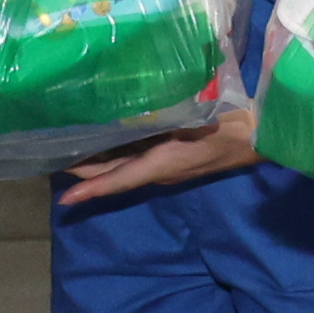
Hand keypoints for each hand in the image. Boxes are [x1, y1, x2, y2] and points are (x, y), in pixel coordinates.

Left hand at [58, 108, 259, 205]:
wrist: (261, 135)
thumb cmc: (233, 125)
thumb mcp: (204, 119)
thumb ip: (175, 118)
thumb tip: (145, 113)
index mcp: (164, 162)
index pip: (121, 179)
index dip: (93, 188)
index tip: (66, 199)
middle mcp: (161, 169)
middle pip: (116, 174)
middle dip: (85, 172)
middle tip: (52, 163)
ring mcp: (167, 164)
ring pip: (126, 166)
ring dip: (99, 163)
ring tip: (70, 153)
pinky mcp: (174, 155)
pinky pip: (139, 157)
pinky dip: (118, 152)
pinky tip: (107, 139)